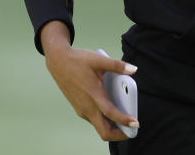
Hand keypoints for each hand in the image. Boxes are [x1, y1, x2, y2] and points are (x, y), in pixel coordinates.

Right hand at [40, 21, 139, 141]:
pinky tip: (112, 112)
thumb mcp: (99, 60)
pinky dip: (105, 121)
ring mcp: (82, 109)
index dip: (124, 121)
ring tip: (125, 122)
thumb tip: (134, 69)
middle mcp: (87, 107)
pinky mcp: (79, 108)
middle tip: (132, 129)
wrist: (58, 62)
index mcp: (93, 95)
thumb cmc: (77, 61)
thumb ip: (117, 66)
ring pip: (98, 127)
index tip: (135, 124)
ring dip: (112, 128)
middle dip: (119, 134)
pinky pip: (94, 120)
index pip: (110, 114)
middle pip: (104, 131)